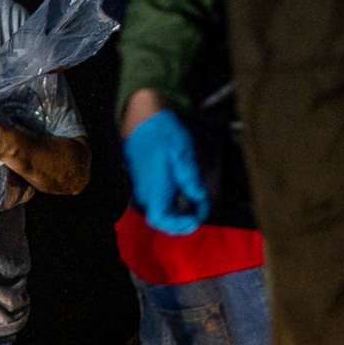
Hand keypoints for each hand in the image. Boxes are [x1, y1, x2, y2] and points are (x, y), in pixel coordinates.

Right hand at [122, 104, 207, 233]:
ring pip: (159, 212)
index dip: (180, 225)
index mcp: (154, 188)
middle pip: (161, 220)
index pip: (162, 220)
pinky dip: (171, 206)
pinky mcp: (144, 183)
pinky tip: (184, 197)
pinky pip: (156, 203)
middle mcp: (145, 193)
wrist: (143, 119)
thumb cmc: (163, 134)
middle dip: (181, 223)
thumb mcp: (183, 155)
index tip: (197, 219)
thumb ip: (191, 181)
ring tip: (195, 208)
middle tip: (200, 214)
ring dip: (177, 215)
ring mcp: (142, 188)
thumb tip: (200, 200)